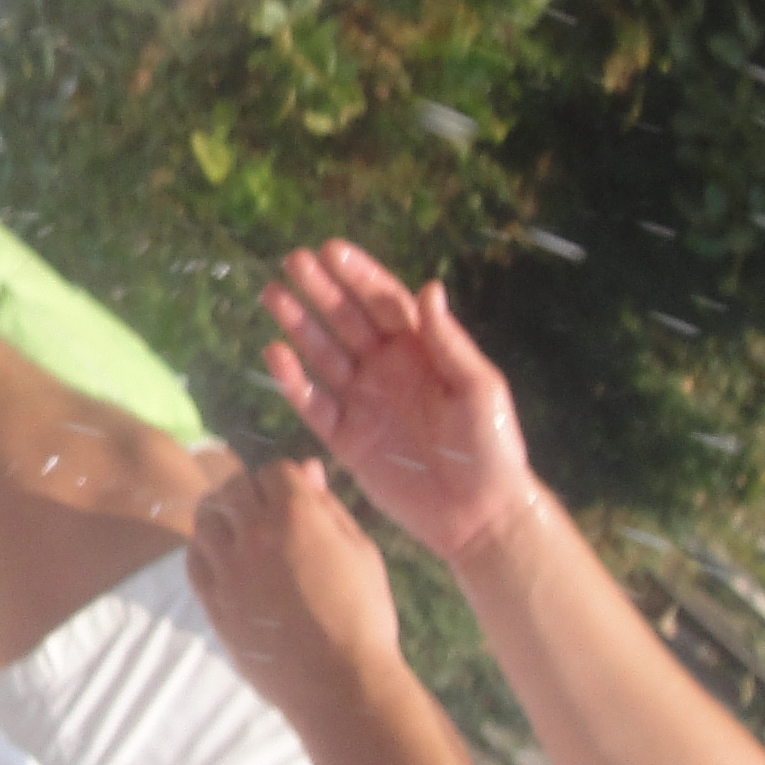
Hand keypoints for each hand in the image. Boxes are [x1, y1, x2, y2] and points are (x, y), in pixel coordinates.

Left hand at [186, 458, 403, 712]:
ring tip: (241, 532)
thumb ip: (328, 507)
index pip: (273, 470)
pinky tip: (224, 559)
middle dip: (251, 492)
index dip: (285, 480)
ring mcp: (227, 569)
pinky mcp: (212, 601)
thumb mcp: (360, 552)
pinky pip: (193, 559)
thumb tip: (306, 470)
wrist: (339, 683)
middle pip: (233, 488)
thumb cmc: (363, 616)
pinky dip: (205, 550)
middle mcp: (253, 533)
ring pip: (206, 518)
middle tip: (267, 513)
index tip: (294, 497)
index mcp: (296, 515)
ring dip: (222, 516)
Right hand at [261, 243, 539, 562]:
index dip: (358, 275)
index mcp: (421, 350)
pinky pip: (312, 404)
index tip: (331, 250)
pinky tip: (275, 354)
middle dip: (321, 290)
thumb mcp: (479, 388)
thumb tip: (428, 288)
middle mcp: (386, 368)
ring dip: (298, 325)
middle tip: (293, 261)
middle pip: (346, 320)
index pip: (384, 302)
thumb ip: (449, 342)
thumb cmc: (491, 446)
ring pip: (323, 354)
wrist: (478, 514)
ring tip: (272, 295)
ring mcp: (363, 401)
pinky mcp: (346, 438)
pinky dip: (292, 381)